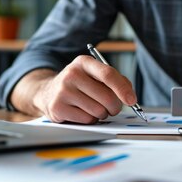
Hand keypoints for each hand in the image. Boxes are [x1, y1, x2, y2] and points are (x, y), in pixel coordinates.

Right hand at [14, 56, 137, 123]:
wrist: (49, 92)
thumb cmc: (80, 85)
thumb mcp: (95, 75)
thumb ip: (115, 81)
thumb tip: (129, 95)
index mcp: (84, 62)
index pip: (108, 74)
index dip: (123, 89)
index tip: (132, 100)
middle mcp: (72, 74)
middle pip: (106, 97)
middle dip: (115, 106)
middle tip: (113, 107)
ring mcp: (63, 91)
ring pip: (98, 111)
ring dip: (102, 114)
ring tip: (94, 107)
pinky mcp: (57, 107)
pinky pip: (87, 120)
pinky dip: (91, 119)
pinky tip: (83, 112)